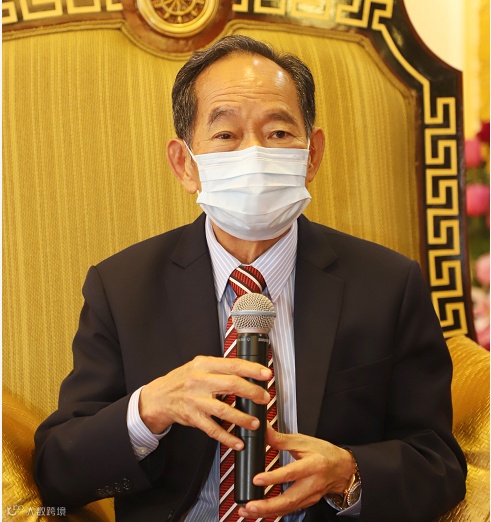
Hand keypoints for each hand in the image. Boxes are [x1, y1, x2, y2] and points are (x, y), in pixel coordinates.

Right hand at [139, 355, 271, 449]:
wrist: (158, 397)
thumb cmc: (182, 380)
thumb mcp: (198, 366)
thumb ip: (219, 368)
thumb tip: (247, 371)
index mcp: (204, 364)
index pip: (233, 365)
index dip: (252, 369)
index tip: (266, 374)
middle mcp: (200, 380)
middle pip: (231, 385)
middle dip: (252, 392)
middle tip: (265, 398)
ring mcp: (195, 400)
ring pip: (223, 410)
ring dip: (242, 418)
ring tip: (255, 423)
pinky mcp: (193, 417)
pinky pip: (212, 429)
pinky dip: (227, 437)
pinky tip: (238, 441)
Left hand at [238, 424, 354, 518]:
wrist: (342, 469)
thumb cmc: (325, 453)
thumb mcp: (304, 442)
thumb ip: (282, 439)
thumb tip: (265, 431)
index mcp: (313, 465)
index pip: (291, 473)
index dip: (273, 477)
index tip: (257, 479)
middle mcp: (312, 484)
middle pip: (289, 499)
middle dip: (268, 506)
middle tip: (250, 506)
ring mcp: (310, 496)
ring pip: (287, 509)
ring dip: (267, 512)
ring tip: (249, 510)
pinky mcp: (306, 503)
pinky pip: (289, 510)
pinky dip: (273, 513)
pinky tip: (260, 512)